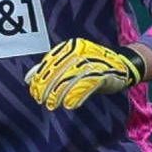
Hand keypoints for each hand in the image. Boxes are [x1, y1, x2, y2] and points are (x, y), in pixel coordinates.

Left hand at [24, 38, 145, 111]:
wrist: (123, 65)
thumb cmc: (92, 66)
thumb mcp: (69, 65)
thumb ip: (50, 69)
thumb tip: (28, 79)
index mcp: (69, 47)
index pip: (50, 62)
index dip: (40, 77)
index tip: (33, 91)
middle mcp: (79, 51)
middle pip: (58, 70)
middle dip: (47, 87)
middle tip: (41, 100)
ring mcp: (91, 61)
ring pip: (70, 78)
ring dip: (59, 93)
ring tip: (53, 104)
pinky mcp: (102, 72)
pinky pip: (85, 85)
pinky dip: (76, 95)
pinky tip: (69, 105)